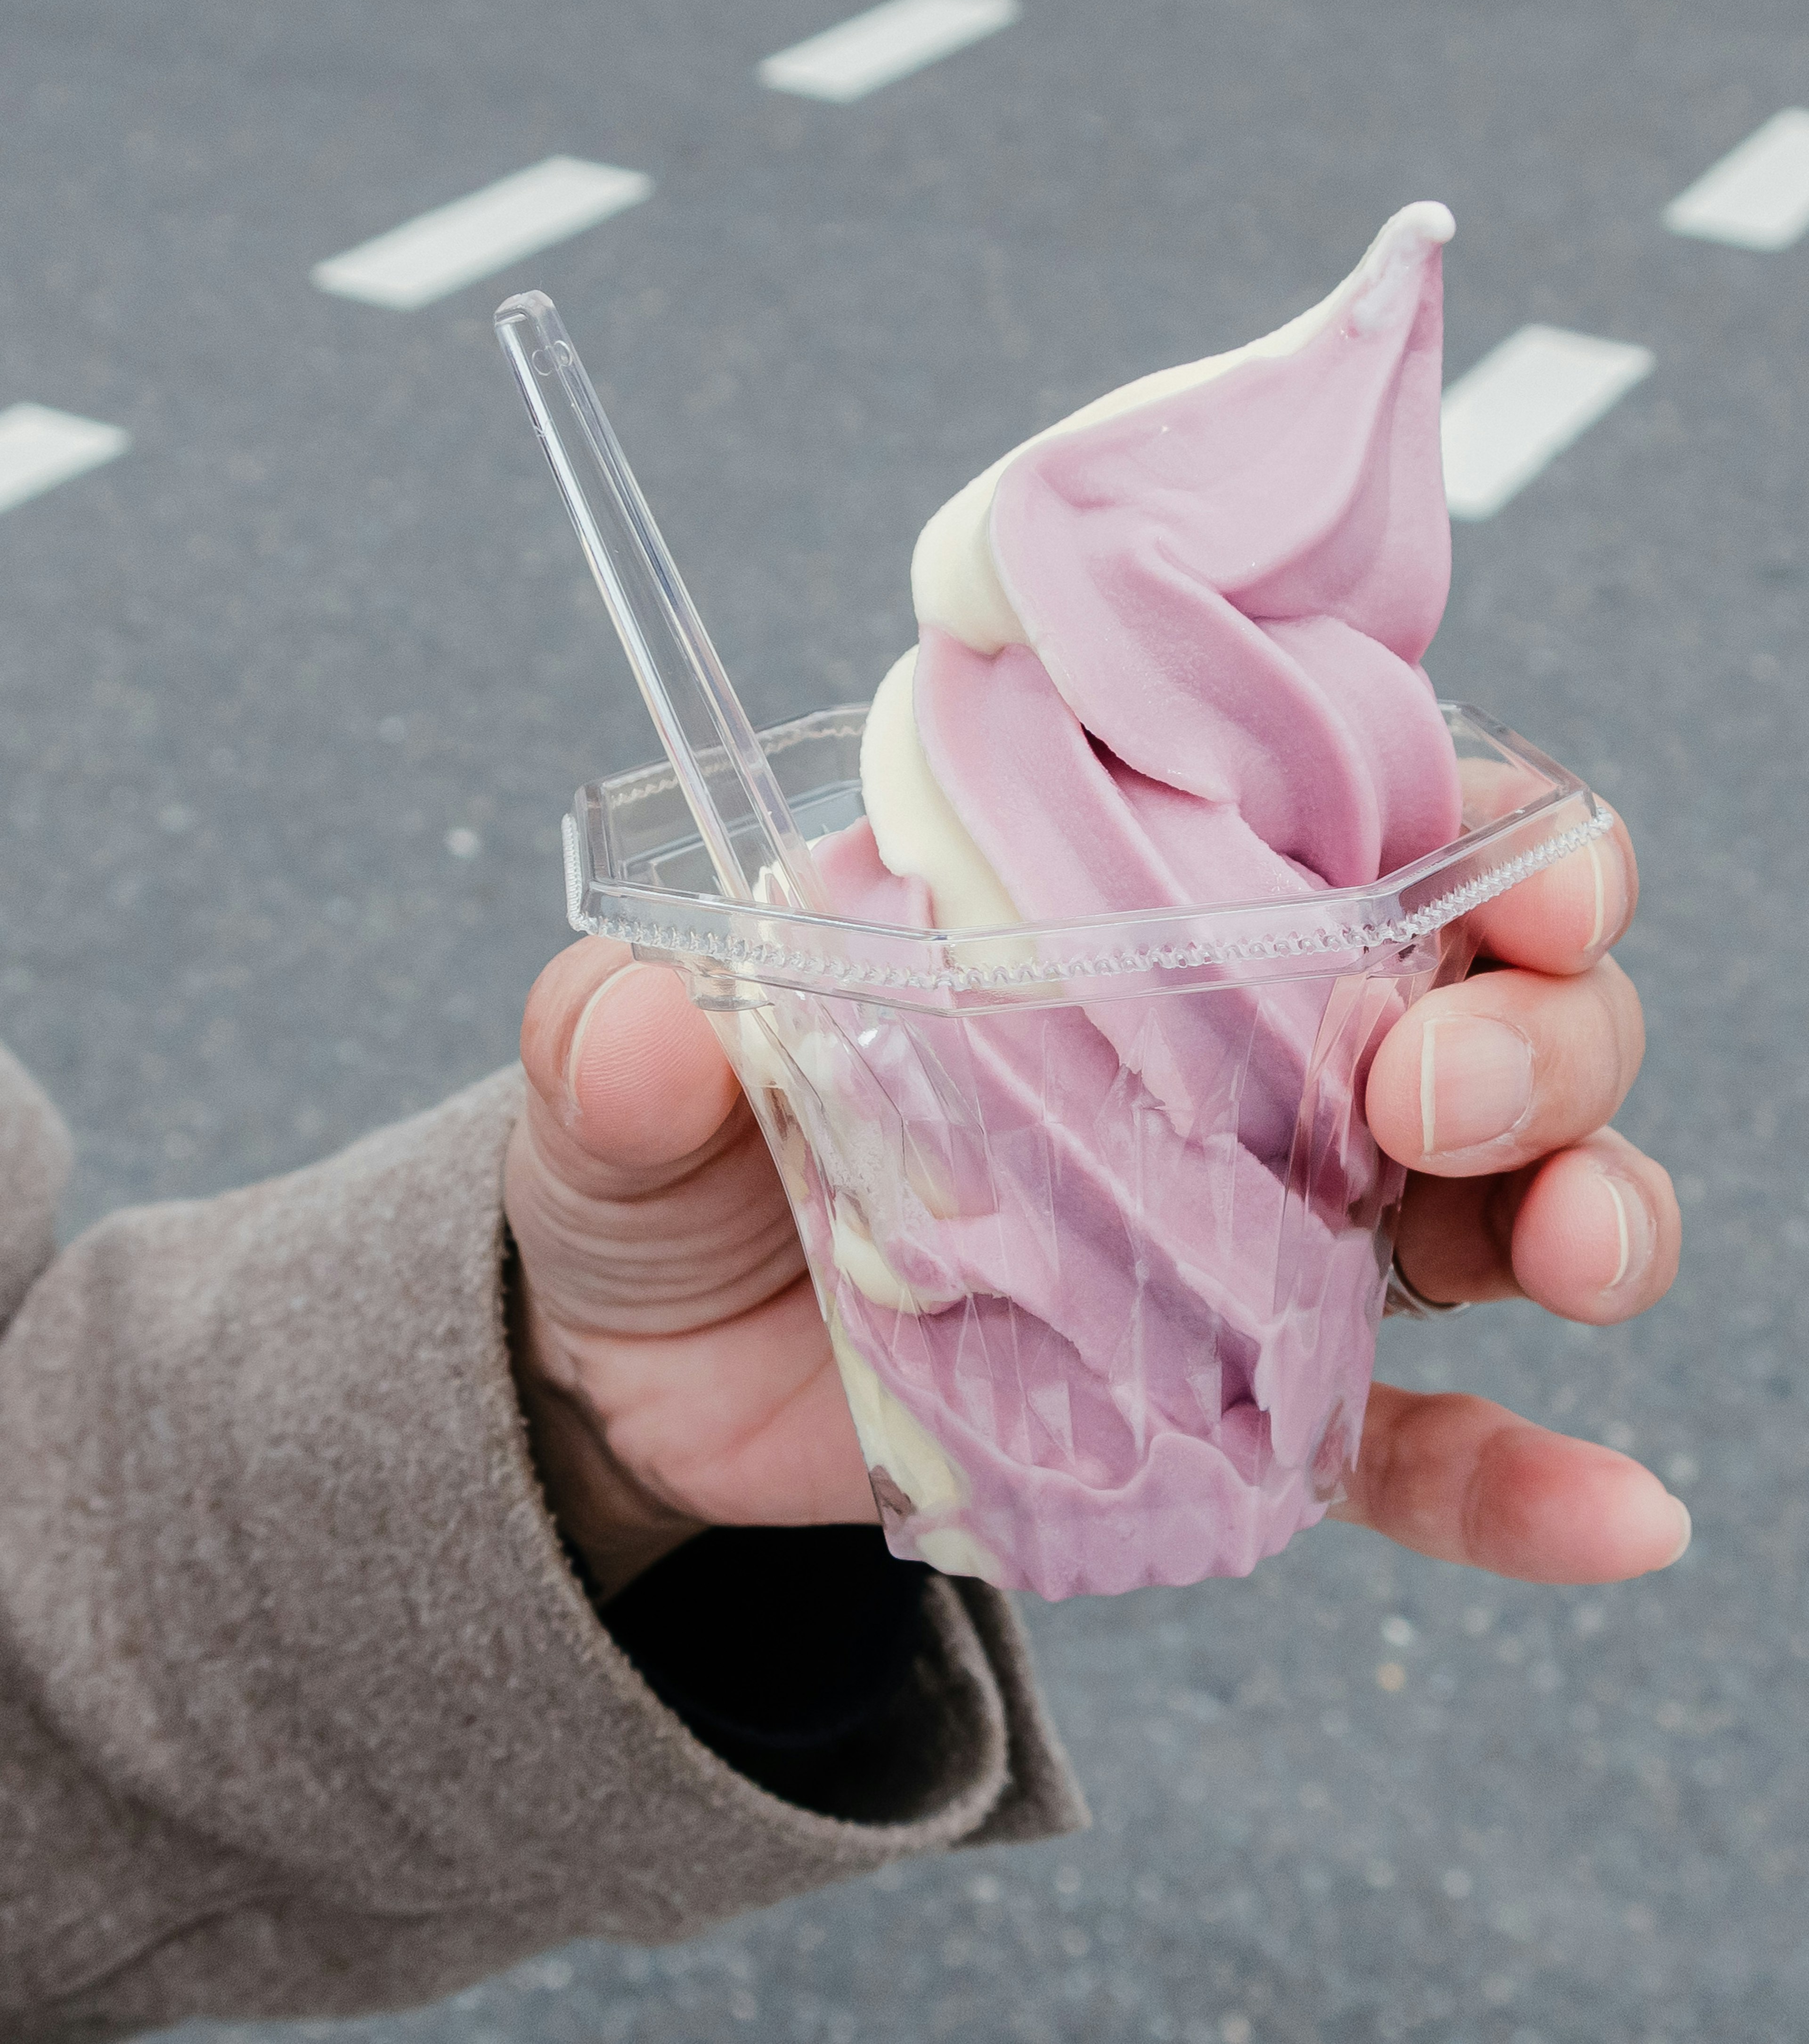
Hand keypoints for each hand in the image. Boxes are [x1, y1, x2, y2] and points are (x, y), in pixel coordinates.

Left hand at [506, 812, 1685, 1598]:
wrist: (642, 1377)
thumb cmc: (663, 1167)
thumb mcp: (616, 1087)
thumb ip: (620, 1041)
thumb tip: (648, 1027)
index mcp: (1118, 911)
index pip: (1351, 823)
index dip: (1483, 829)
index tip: (1523, 876)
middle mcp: (1230, 1051)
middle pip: (1473, 1004)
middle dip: (1530, 1032)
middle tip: (1431, 1097)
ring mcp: (1253, 1230)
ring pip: (1492, 1197)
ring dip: (1582, 1208)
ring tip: (1571, 1260)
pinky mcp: (1237, 1403)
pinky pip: (1417, 1441)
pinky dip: (1526, 1477)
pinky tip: (1621, 1516)